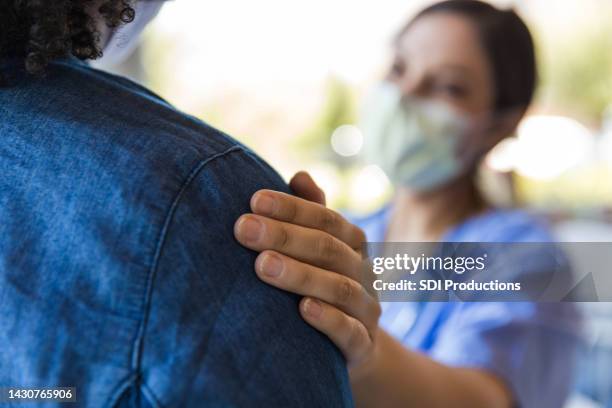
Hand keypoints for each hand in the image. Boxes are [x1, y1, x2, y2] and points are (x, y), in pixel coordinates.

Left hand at [234, 172, 380, 367]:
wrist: (351, 344)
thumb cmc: (323, 284)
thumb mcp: (319, 249)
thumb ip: (311, 214)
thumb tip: (300, 175)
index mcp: (353, 244)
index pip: (326, 219)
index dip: (292, 208)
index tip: (254, 200)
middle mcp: (364, 272)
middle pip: (328, 249)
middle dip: (285, 236)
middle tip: (244, 228)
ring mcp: (366, 309)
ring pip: (339, 288)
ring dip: (300, 274)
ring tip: (262, 265)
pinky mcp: (363, 345)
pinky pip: (350, 332)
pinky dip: (328, 319)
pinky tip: (303, 309)